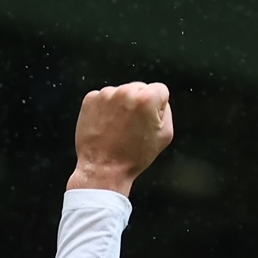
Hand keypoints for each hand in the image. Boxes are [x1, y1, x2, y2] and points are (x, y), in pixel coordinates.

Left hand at [69, 81, 172, 195]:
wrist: (103, 168)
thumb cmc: (134, 156)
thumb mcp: (165, 136)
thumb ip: (166, 111)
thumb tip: (159, 100)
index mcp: (147, 98)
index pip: (160, 90)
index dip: (158, 107)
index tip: (149, 121)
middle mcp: (126, 91)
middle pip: (139, 88)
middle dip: (139, 104)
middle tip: (133, 128)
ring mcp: (106, 94)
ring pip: (121, 93)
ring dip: (122, 106)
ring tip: (118, 129)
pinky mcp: (90, 99)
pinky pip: (104, 99)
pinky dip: (106, 109)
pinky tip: (107, 127)